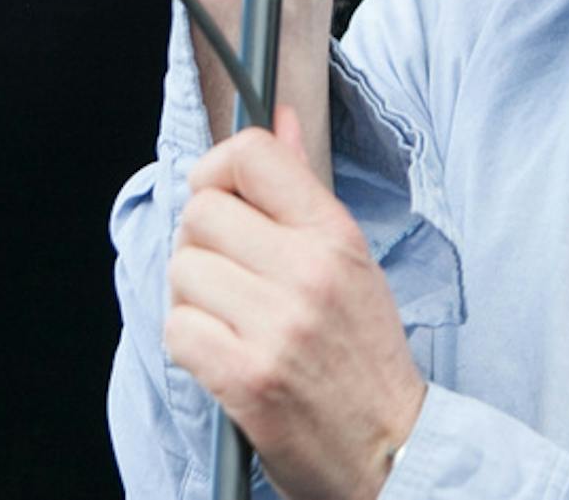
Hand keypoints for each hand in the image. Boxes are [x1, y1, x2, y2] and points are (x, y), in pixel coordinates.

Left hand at [165, 106, 425, 499]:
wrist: (391, 450)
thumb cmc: (363, 354)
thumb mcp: (348, 259)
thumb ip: (301, 188)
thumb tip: (278, 118)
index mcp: (334, 235)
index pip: (251, 155)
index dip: (215, 170)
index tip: (218, 197)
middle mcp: (308, 273)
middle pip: (200, 213)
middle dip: (200, 245)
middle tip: (228, 277)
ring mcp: (278, 326)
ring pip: (182, 271)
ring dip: (192, 298)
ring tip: (230, 321)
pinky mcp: (248, 379)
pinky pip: (177, 329)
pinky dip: (189, 343)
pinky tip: (222, 354)